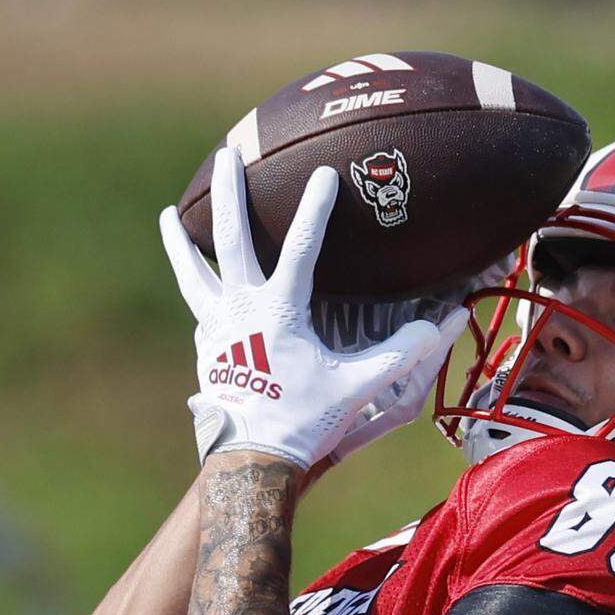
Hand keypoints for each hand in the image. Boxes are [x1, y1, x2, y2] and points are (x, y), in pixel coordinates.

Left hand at [160, 150, 455, 469]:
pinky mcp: (207, 349)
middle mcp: (241, 309)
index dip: (315, 210)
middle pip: (231, 240)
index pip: (301, 248)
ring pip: (193, 273)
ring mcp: (217, 328)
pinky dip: (194, 286)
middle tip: (226, 156)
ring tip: (169, 213)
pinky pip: (197, 307)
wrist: (252, 457)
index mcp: (279, 310)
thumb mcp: (357, 386)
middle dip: (231, 194)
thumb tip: (446, 323)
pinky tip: (194, 280)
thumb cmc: (305, 419)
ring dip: (182, 241)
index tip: (323, 174)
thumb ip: (401, 353)